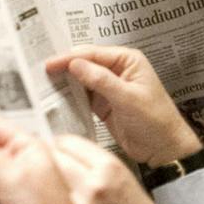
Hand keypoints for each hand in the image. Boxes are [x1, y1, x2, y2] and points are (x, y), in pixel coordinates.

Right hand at [44, 45, 195, 165]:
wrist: (163, 149)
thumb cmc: (157, 122)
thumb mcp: (128, 99)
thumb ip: (101, 80)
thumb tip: (76, 64)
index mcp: (128, 61)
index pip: (92, 53)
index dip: (69, 58)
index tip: (50, 64)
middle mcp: (117, 70)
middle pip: (83, 63)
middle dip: (63, 67)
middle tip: (41, 72)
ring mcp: (107, 86)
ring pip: (79, 79)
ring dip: (64, 81)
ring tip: (43, 84)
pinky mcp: (101, 103)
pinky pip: (80, 95)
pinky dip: (68, 96)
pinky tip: (55, 97)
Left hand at [49, 135, 191, 203]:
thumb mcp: (121, 177)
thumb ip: (92, 162)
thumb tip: (62, 151)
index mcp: (109, 167)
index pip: (68, 142)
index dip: (58, 144)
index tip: (54, 148)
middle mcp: (93, 183)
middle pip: (53, 158)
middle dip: (48, 160)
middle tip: (46, 166)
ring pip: (46, 180)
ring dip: (44, 180)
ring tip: (48, 187)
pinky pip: (48, 201)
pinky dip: (46, 199)